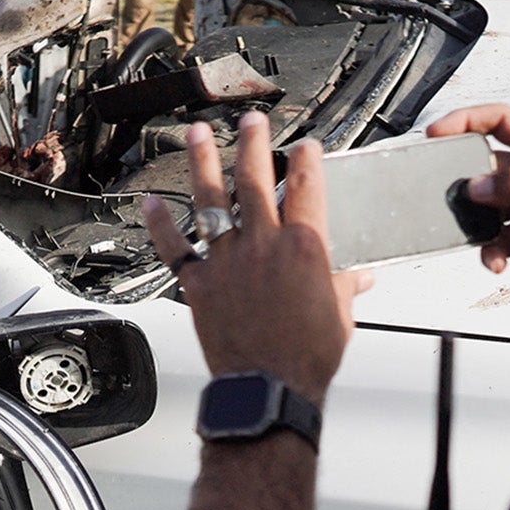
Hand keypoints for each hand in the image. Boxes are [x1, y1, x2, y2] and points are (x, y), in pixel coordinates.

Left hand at [141, 113, 372, 405]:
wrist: (269, 389)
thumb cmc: (306, 358)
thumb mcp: (339, 317)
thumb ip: (344, 287)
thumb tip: (358, 277)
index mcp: (304, 248)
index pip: (307, 188)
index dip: (308, 160)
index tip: (306, 145)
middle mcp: (262, 245)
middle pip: (255, 179)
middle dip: (253, 143)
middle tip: (252, 120)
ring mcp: (227, 260)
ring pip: (212, 201)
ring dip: (203, 163)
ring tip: (198, 136)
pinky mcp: (200, 284)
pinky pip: (175, 249)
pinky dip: (160, 226)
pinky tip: (150, 204)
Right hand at [427, 105, 509, 293]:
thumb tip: (479, 184)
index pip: (501, 121)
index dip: (467, 120)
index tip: (438, 131)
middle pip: (486, 168)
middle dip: (467, 184)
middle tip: (454, 199)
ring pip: (488, 208)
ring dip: (479, 225)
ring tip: (484, 240)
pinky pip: (498, 239)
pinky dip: (492, 250)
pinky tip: (498, 260)